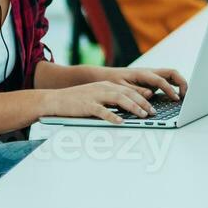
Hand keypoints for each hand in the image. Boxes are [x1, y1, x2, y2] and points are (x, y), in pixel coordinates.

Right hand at [42, 81, 156, 123]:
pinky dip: (112, 116)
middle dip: (143, 102)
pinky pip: (102, 110)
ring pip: (119, 99)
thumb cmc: (77, 101)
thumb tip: (127, 110)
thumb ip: (111, 100)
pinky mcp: (86, 105)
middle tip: (153, 112)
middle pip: (128, 93)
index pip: (129, 90)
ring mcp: (95, 95)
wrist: (54, 100)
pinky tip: (120, 122)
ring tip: (143, 115)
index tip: (153, 106)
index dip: (143, 97)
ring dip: (133, 107)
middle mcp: (103, 88)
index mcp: (107, 85)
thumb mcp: (97, 96)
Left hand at [98, 65, 187, 102]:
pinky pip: (167, 81)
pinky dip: (174, 86)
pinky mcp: (152, 80)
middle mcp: (150, 72)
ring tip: (184, 96)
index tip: (176, 99)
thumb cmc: (113, 82)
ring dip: (180, 84)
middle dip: (182, 82)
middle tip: (186, 96)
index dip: (170, 89)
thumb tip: (150, 95)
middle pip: (172, 73)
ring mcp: (152, 76)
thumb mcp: (122, 88)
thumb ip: (136, 91)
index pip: (161, 80)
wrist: (106, 76)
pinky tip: (175, 96)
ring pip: (171, 75)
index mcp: (143, 74)